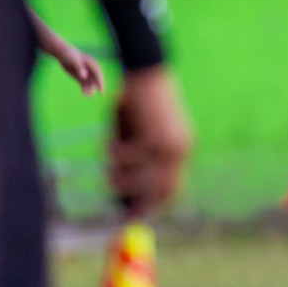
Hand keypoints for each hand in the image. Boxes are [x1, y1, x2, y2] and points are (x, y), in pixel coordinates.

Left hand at [57, 46, 104, 95]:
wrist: (63, 55)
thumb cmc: (70, 56)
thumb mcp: (74, 61)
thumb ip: (80, 68)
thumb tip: (84, 77)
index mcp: (92, 64)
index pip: (98, 74)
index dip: (100, 82)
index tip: (100, 90)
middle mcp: (90, 70)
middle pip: (96, 80)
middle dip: (96, 87)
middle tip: (96, 94)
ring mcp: (85, 74)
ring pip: (90, 84)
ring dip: (89, 89)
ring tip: (86, 95)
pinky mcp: (80, 78)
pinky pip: (84, 85)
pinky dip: (84, 89)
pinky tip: (83, 94)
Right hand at [108, 67, 191, 218]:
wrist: (147, 71)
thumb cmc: (139, 101)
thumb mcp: (141, 133)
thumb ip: (137, 161)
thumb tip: (122, 192)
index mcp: (181, 151)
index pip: (171, 190)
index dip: (151, 205)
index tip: (130, 215)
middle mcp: (179, 152)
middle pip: (155, 191)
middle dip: (131, 198)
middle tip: (109, 195)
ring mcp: (167, 146)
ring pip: (138, 178)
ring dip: (116, 174)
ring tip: (106, 159)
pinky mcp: (152, 136)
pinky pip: (127, 158)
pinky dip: (113, 154)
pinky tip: (108, 141)